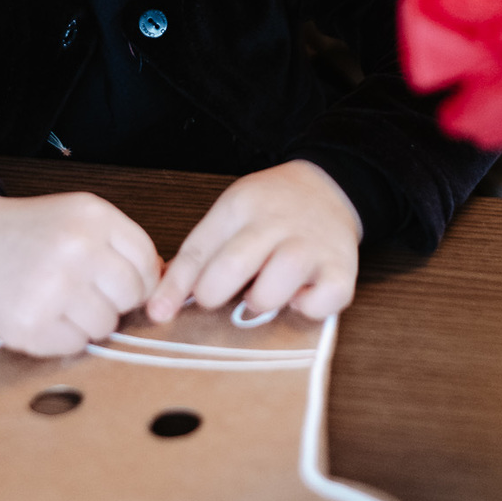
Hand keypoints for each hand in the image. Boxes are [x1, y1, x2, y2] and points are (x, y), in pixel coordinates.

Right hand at [0, 191, 160, 356]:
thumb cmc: (34, 231)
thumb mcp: (82, 216)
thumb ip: (124, 244)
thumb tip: (165, 282)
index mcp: (94, 219)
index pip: (148, 266)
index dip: (138, 279)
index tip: (116, 280)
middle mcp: (76, 251)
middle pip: (132, 298)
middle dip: (115, 299)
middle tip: (85, 289)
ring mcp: (53, 290)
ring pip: (106, 326)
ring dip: (90, 320)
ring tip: (62, 300)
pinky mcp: (31, 326)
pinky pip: (75, 346)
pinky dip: (65, 337)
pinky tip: (46, 314)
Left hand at [146, 160, 361, 324]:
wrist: (328, 187)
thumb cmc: (272, 209)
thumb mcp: (230, 215)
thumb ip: (199, 255)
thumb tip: (161, 299)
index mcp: (240, 207)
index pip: (198, 249)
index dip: (174, 286)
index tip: (158, 313)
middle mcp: (276, 223)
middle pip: (232, 266)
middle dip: (213, 294)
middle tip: (217, 299)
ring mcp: (312, 246)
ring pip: (276, 286)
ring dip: (262, 302)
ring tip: (262, 295)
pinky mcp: (343, 269)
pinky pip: (322, 302)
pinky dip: (309, 308)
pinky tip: (301, 297)